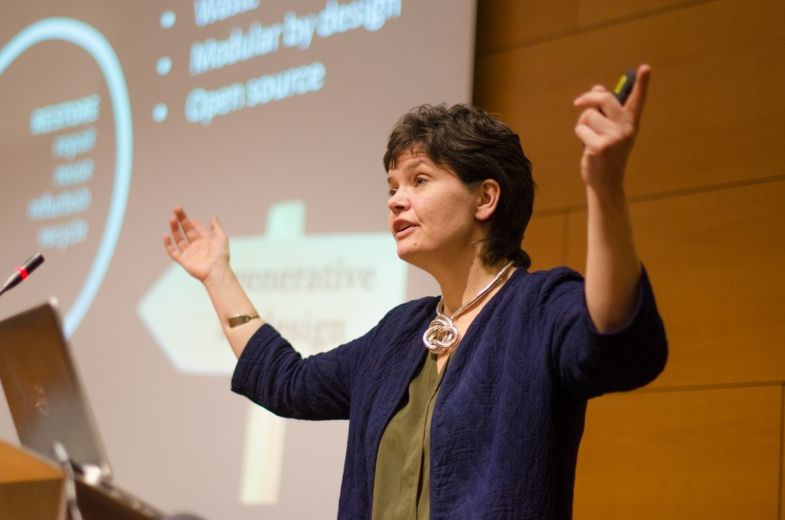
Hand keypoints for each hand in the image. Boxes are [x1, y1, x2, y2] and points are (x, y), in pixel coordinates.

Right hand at [163, 207, 228, 282]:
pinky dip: (168, 245)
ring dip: (174, 229)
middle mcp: (196, 246)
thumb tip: (213, 216)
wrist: (216, 269)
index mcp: (205, 241)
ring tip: (171, 218)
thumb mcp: (221, 237)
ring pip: (178, 239)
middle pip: (185, 231)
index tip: (189, 217)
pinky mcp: (183, 260)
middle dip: (181, 220)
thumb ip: (216, 226)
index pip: (196, 229)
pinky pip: (173, 252)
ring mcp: (189, 253)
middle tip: (176, 209)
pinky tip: (166, 235)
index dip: (192, 222)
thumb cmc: (221, 254)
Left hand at [573, 64, 650, 191]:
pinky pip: (581, 130)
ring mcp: (614, 138)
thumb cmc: (605, 154)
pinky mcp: (600, 146)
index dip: (642, 84)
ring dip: (582, 125)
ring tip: (590, 139)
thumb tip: (596, 88)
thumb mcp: (608, 131)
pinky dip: (580, 137)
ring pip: (588, 116)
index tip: (645, 68)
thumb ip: (604, 111)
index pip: (637, 100)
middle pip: (605, 99)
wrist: (605, 182)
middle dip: (589, 98)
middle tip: (578, 102)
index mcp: (630, 123)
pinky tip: (588, 149)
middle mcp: (626, 128)